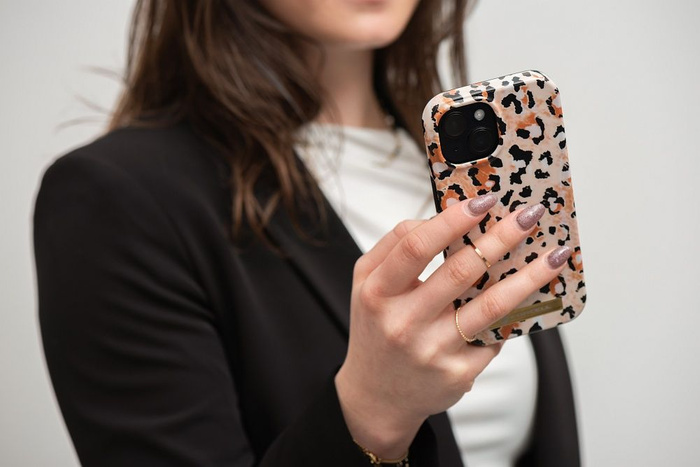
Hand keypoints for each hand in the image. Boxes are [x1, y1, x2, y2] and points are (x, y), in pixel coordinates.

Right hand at [335, 194, 570, 458]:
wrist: (377, 394)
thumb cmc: (376, 328)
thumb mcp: (366, 283)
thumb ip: (395, 245)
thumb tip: (444, 216)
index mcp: (378, 292)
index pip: (416, 246)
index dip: (452, 220)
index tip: (484, 201)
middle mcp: (403, 323)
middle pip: (461, 270)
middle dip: (501, 237)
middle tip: (530, 214)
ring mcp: (433, 350)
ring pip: (491, 305)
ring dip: (529, 276)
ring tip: (555, 254)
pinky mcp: (458, 373)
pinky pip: (495, 335)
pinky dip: (518, 312)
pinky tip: (538, 295)